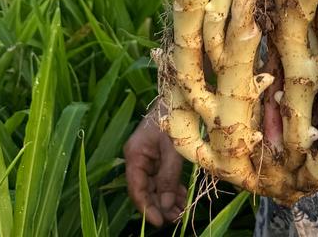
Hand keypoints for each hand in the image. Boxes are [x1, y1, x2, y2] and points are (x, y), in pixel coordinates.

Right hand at [124, 111, 187, 226]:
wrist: (183, 94)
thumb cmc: (175, 116)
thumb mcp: (173, 147)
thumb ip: (168, 176)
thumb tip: (165, 205)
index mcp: (135, 154)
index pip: (136, 188)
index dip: (146, 207)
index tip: (158, 222)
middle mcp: (139, 158)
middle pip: (146, 189)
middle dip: (159, 205)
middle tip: (175, 219)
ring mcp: (149, 157)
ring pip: (156, 185)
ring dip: (167, 199)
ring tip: (180, 213)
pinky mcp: (160, 155)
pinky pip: (163, 176)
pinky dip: (171, 188)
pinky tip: (181, 199)